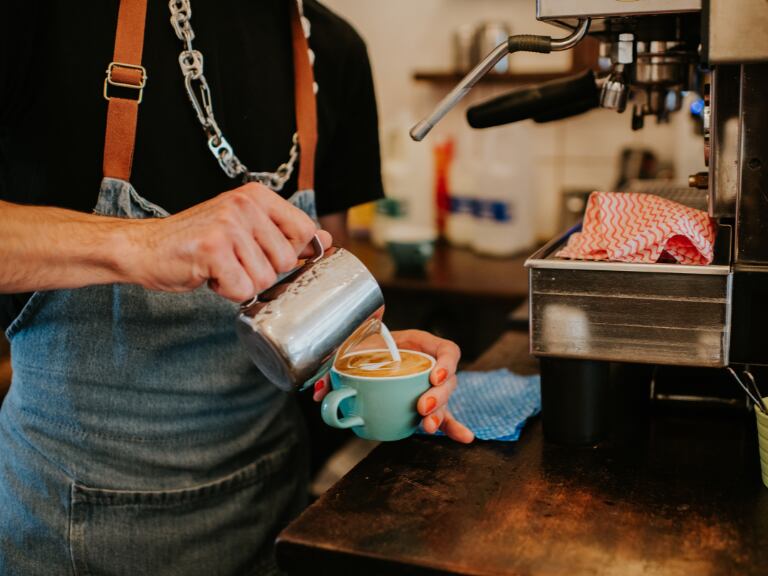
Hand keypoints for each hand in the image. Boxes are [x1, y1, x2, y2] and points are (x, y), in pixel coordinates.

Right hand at [125, 182, 331, 301]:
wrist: (144, 248)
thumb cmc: (196, 241)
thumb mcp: (244, 227)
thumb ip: (283, 232)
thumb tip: (325, 240)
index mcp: (257, 196)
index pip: (304, 230)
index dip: (292, 253)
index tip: (266, 255)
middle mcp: (245, 205)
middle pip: (286, 260)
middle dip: (262, 272)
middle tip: (234, 261)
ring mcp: (229, 226)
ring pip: (265, 279)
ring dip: (242, 283)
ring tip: (219, 267)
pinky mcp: (214, 250)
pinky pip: (242, 289)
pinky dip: (226, 291)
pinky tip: (209, 275)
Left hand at [313, 329, 473, 443]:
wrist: (358, 354)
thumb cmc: (360, 346)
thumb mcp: (350, 349)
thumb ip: (335, 367)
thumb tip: (321, 391)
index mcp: (418, 344)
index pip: (446, 349)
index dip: (446, 362)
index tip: (434, 375)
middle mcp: (428, 364)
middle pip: (448, 379)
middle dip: (438, 396)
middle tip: (421, 407)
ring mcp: (428, 385)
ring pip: (445, 400)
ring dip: (441, 414)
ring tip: (428, 426)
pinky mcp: (425, 404)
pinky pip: (443, 416)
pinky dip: (453, 427)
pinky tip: (464, 438)